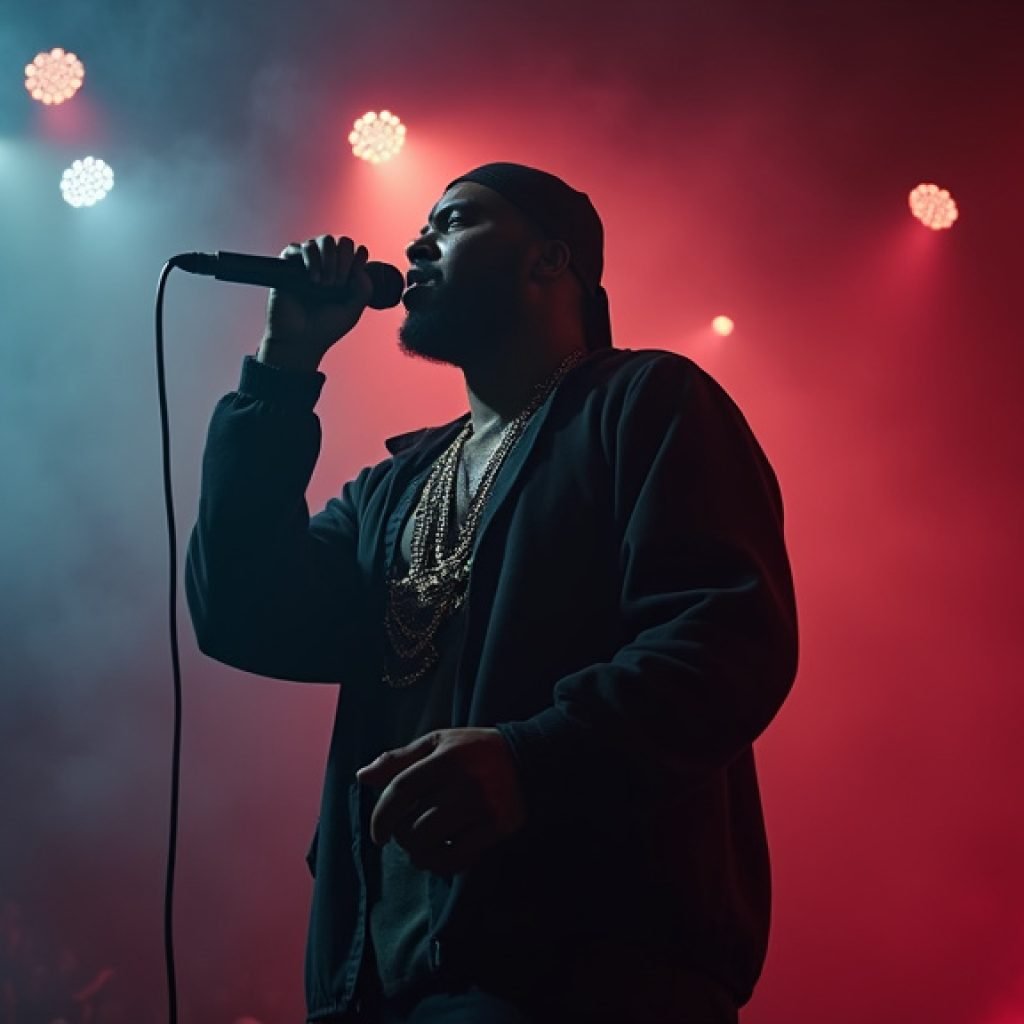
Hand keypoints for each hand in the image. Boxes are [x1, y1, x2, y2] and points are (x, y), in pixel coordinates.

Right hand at [258, 235, 373, 370]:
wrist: (300, 340)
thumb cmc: (326, 327)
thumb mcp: (354, 310)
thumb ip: (364, 286)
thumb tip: (360, 260)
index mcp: (344, 275)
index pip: (355, 251)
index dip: (357, 258)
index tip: (353, 276)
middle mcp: (327, 266)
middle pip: (341, 241)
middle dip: (343, 259)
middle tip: (338, 284)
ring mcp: (308, 264)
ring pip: (323, 240)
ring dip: (329, 259)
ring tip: (325, 283)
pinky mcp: (288, 265)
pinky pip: (299, 246)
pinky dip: (310, 258)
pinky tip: (313, 279)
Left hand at [356, 728, 527, 874]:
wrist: (527, 759)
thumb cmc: (473, 751)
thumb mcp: (437, 743)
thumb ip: (399, 759)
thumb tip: (361, 777)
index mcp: (447, 757)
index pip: (402, 789)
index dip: (382, 815)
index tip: (378, 833)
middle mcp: (464, 783)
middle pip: (414, 825)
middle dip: (401, 836)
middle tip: (405, 832)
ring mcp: (483, 808)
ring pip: (432, 844)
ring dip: (417, 852)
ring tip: (420, 844)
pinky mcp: (497, 828)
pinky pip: (457, 858)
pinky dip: (440, 863)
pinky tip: (439, 854)